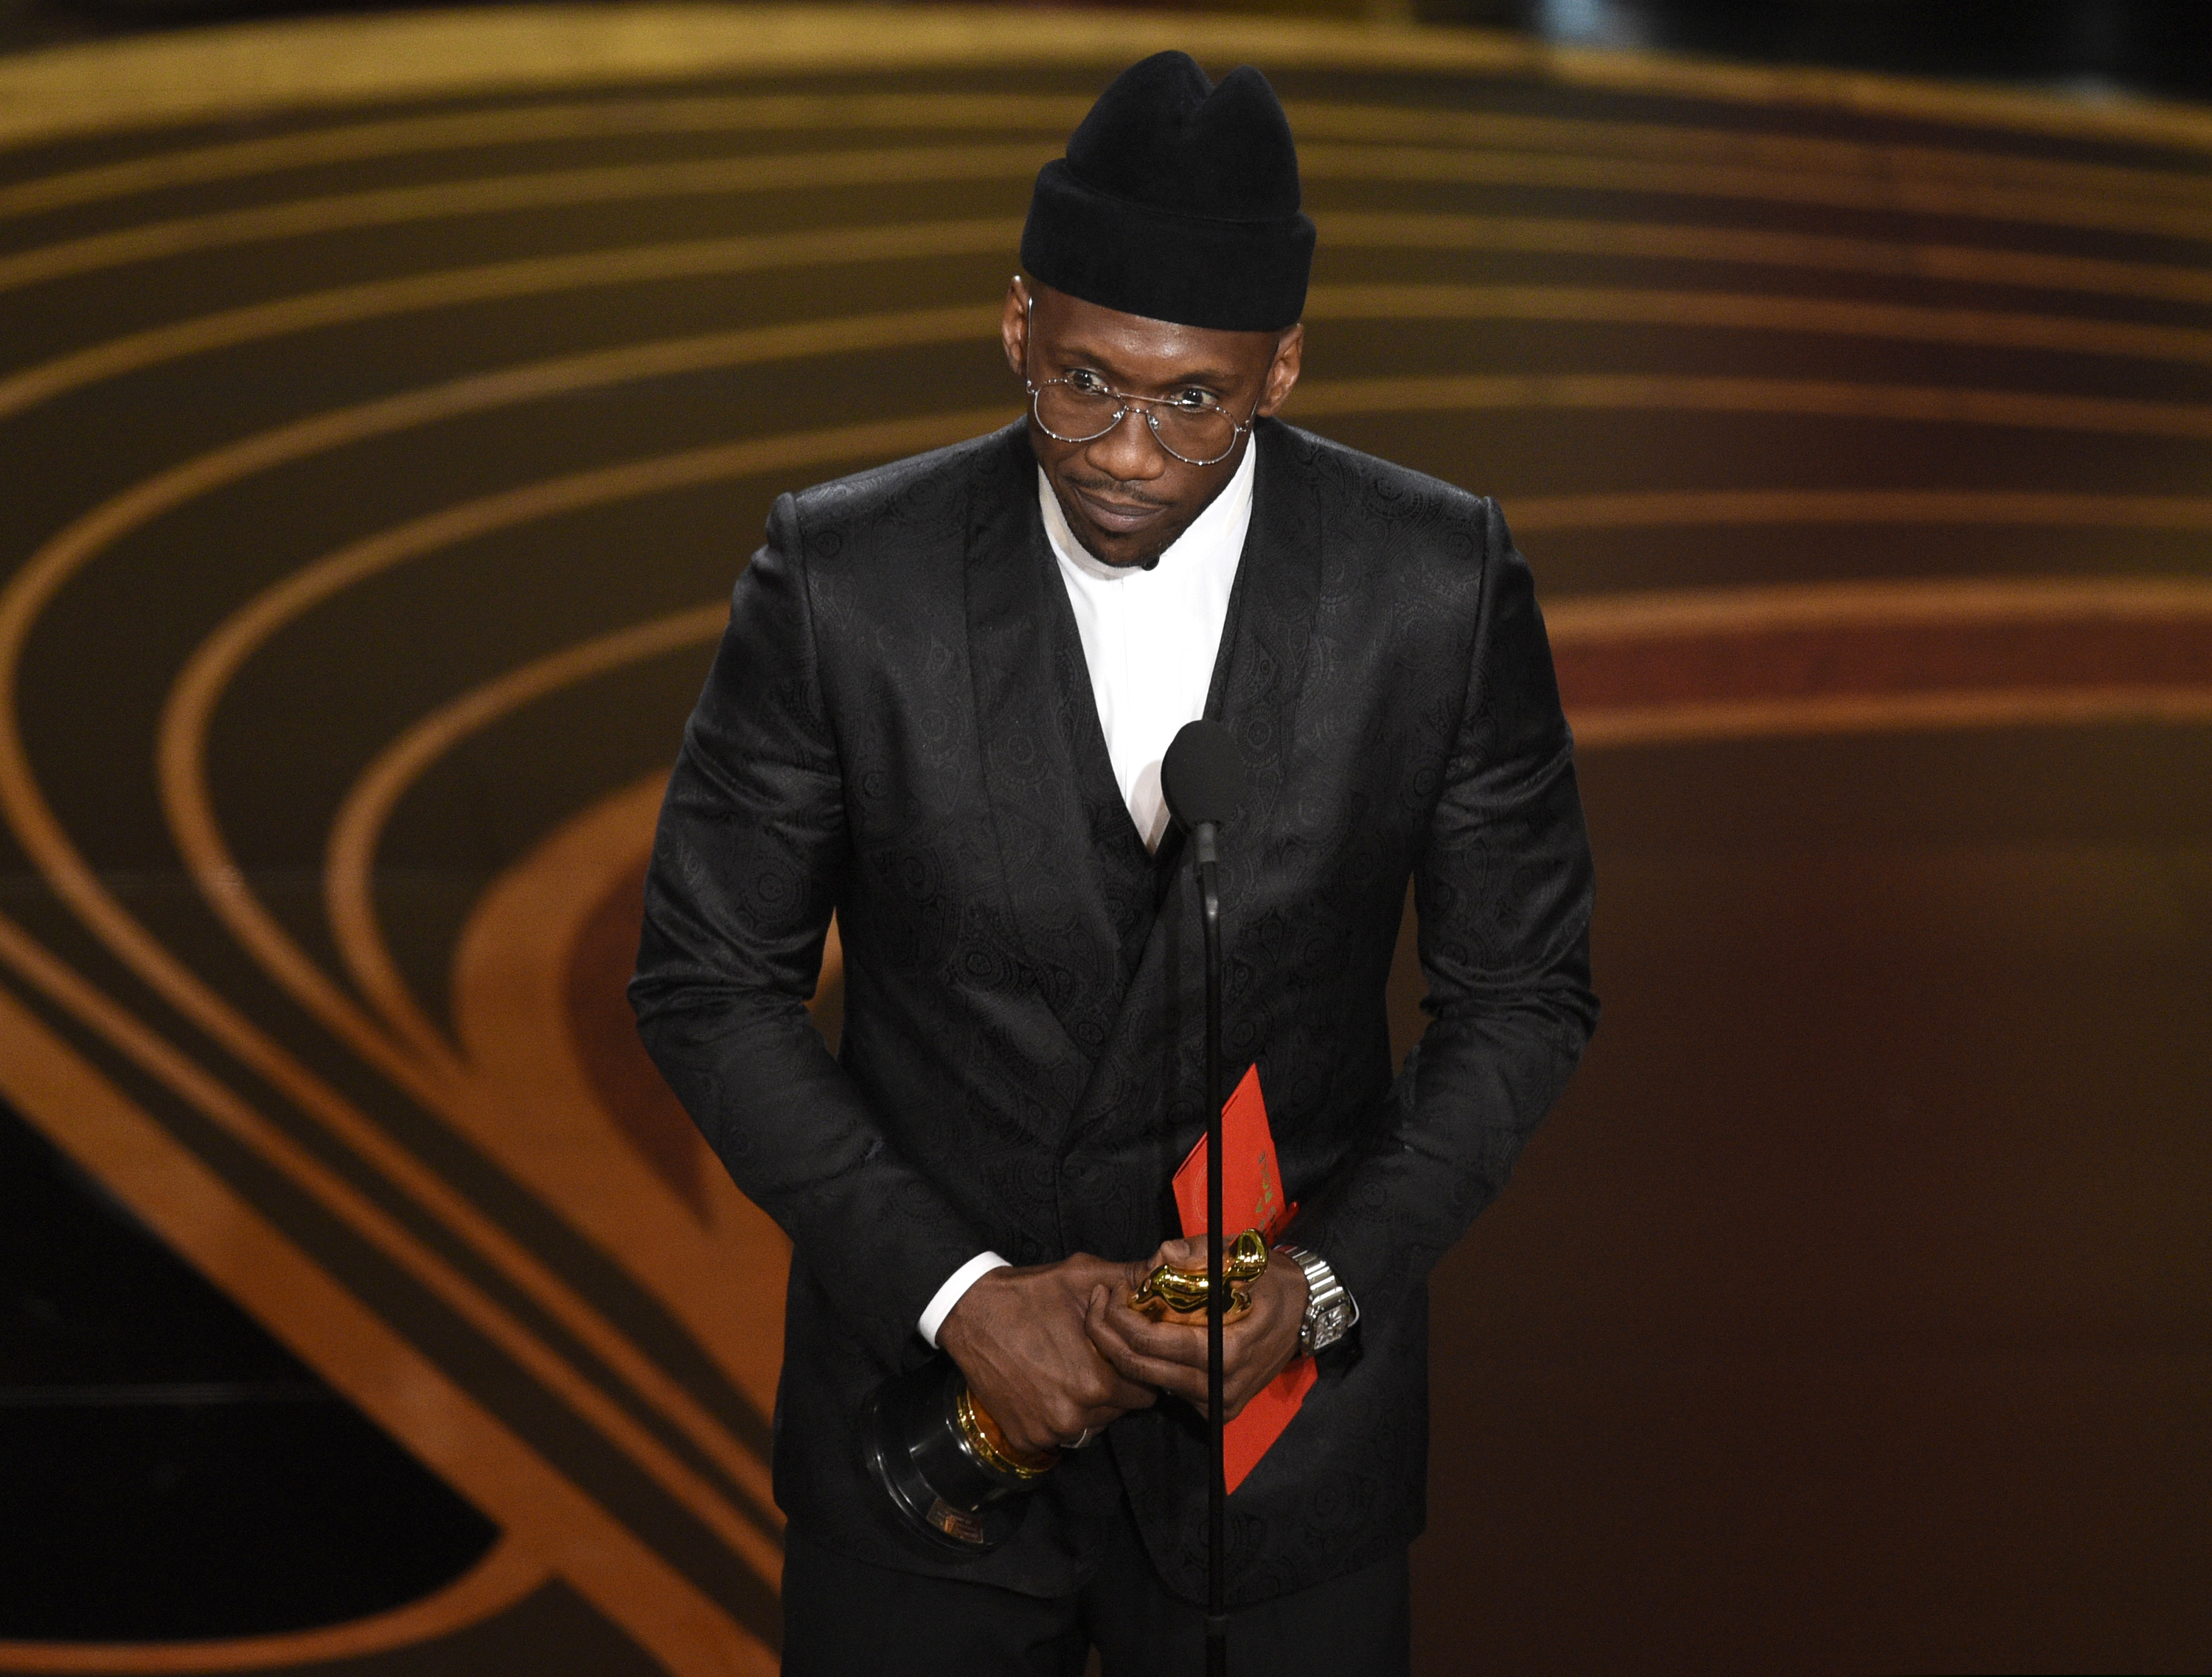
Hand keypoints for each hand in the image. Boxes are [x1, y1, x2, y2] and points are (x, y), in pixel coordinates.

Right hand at [937, 1256, 1158, 1458]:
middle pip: (1118, 1410)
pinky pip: (1057, 1436)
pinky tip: (1044, 1385)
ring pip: (1090, 1426)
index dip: (1136, 1370)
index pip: (1145, 1392)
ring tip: (1065, 1370)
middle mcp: (1074, 1415)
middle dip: (1112, 1387)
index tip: (1121, 1356)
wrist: (971, 1312)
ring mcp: (1047, 1431)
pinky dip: (1055, 1416)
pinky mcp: (1025, 1438)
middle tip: (1089, 1359)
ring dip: (1086, 1405)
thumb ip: (1131, 1279)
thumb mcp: (1084, 1276)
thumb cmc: (1029, 1294)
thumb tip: (1164, 1274)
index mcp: (1096, 1382)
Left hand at [1085, 1238, 1309, 1420]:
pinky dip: (1150, 1363)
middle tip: (1103, 1301)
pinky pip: (1168, 1387)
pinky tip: (1146, 1335)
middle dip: (1110, 1334)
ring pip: (1150, 1381)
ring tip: (1120, 1313)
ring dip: (1127, 1349)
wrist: (1304, 1311)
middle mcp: (1220, 1387)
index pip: (1151, 1342)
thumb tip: (1160, 1256)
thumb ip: (1196, 1254)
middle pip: (1140, 1368)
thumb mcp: (1239, 1256)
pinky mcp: (1215, 1408)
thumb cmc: (1269, 1280)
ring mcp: (1217, 1402)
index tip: (1112, 1290)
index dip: (1121, 1316)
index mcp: (1226, 1352)